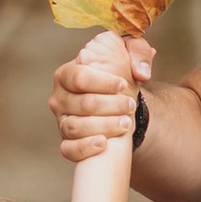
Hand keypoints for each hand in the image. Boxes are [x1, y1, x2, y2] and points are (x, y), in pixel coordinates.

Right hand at [52, 32, 151, 159]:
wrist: (118, 100)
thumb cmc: (119, 72)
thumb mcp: (130, 52)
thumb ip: (138, 52)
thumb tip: (141, 72)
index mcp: (67, 73)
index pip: (79, 77)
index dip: (103, 82)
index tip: (123, 85)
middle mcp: (59, 98)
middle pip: (82, 104)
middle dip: (110, 105)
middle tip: (130, 105)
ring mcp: (62, 121)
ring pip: (75, 127)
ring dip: (104, 126)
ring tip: (126, 124)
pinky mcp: (67, 142)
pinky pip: (68, 149)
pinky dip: (84, 148)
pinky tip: (103, 144)